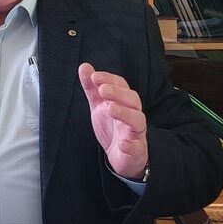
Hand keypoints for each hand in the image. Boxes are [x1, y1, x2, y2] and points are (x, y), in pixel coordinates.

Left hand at [78, 62, 148, 179]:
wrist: (122, 157)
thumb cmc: (112, 128)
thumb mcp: (99, 107)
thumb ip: (92, 89)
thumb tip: (84, 66)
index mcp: (124, 102)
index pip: (122, 86)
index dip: (109, 79)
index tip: (94, 76)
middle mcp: (133, 114)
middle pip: (133, 100)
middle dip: (118, 93)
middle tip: (102, 90)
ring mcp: (136, 133)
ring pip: (138, 120)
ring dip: (125, 113)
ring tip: (110, 109)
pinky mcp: (137, 150)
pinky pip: (137, 147)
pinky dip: (130, 145)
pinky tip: (122, 144)